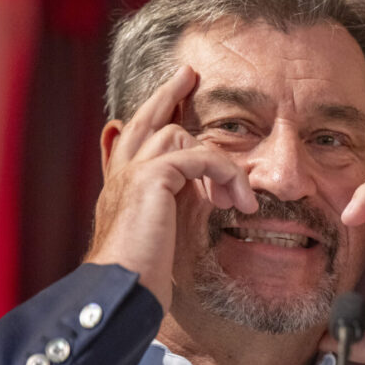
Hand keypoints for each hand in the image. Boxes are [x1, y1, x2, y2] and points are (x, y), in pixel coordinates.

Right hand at [84, 66, 257, 311]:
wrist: (122, 290)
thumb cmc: (141, 273)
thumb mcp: (159, 234)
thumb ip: (169, 209)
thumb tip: (195, 198)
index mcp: (123, 184)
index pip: (136, 137)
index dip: (154, 113)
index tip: (173, 97)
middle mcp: (122, 172)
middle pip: (146, 117)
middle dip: (169, 93)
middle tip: (189, 74)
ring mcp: (134, 172)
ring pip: (181, 136)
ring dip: (221, 165)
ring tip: (242, 200)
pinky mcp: (152, 178)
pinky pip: (199, 158)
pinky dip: (225, 175)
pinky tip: (238, 202)